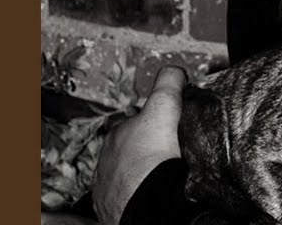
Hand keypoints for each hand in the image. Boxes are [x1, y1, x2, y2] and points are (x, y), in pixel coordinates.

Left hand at [93, 66, 186, 224]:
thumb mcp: (164, 108)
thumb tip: (175, 72)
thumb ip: (169, 84)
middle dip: (146, 152)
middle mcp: (106, 160)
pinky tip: (152, 196)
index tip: (169, 130)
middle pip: (130, 151)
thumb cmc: (152, 159)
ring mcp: (107, 186)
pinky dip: (136, 197)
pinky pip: (124, 199)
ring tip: (163, 179)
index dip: (155, 124)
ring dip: (141, 176)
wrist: (146, 206)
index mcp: (117, 135)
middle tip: (170, 156)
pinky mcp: (111, 209)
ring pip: (126, 176)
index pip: (136, 124)